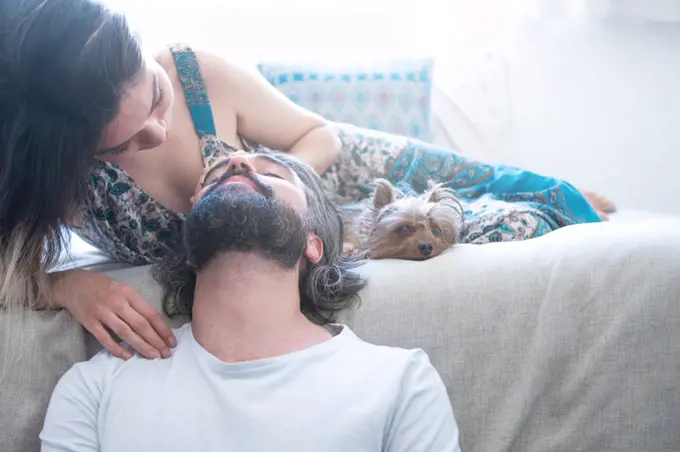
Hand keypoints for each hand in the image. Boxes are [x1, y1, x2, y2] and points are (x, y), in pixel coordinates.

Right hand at [50, 269, 175, 359]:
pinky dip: (117, 348)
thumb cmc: (102, 287)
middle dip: (155, 341)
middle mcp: (117, 303)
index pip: (150, 314)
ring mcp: (103, 313)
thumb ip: (136, 304)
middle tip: (166, 354)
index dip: (162, 329)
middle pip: (140, 325)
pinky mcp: (90, 322)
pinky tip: (128, 356)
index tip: (171, 341)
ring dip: (141, 346)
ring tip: (153, 356)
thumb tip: (153, 323)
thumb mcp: (122, 288)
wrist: (73, 284)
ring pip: (125, 333)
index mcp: (129, 293)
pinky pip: (105, 338)